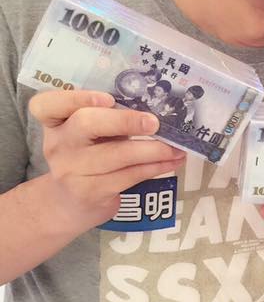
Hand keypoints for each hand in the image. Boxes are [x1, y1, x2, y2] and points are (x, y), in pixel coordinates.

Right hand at [30, 89, 185, 228]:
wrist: (68, 203)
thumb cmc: (86, 156)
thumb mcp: (87, 134)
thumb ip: (107, 117)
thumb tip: (156, 105)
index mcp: (55, 122)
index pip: (47, 104)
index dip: (76, 98)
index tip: (108, 98)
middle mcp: (58, 144)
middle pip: (86, 124)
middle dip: (124, 121)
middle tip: (154, 123)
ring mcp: (71, 170)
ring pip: (117, 155)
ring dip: (153, 150)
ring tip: (177, 147)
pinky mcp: (90, 192)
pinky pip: (129, 176)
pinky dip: (155, 167)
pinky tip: (172, 162)